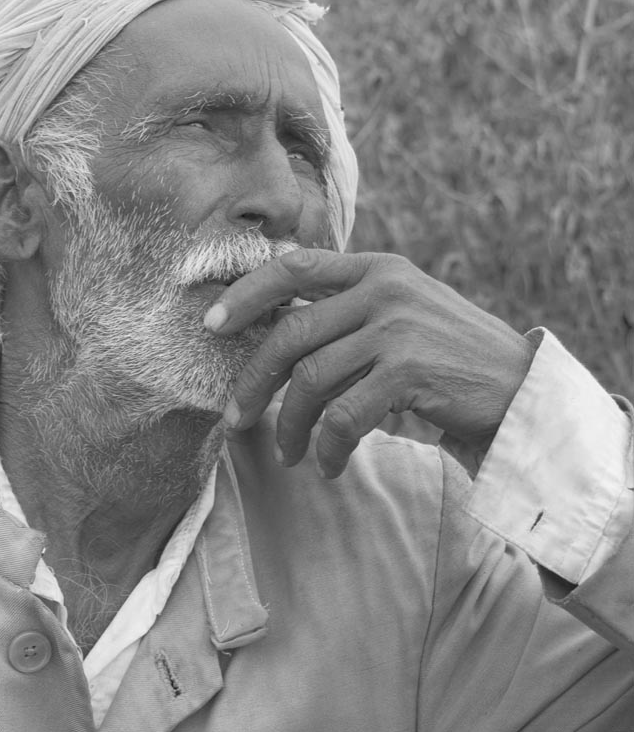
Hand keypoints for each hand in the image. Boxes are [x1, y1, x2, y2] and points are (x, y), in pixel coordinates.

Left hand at [204, 250, 536, 477]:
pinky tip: (328, 465)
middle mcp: (384, 290)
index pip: (294, 267)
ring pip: (311, 379)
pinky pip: (344, 416)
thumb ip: (350, 310)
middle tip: (235, 417)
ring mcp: (397, 329)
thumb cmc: (450, 359)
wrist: (520, 389)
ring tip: (290, 454)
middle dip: (253, 379)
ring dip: (289, 426)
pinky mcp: (409, 371)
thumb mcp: (403, 314)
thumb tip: (274, 330)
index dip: (245, 293)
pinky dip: (328, 447)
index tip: (211, 323)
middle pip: (290, 331)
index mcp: (376, 269)